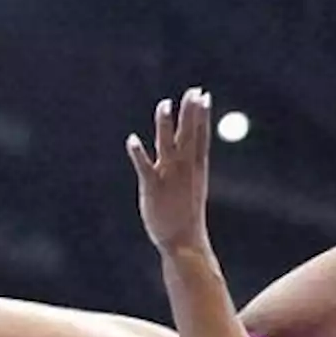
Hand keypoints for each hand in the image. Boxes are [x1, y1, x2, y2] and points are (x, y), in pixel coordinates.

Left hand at [127, 87, 212, 254]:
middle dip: (190, 114)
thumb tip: (191, 157)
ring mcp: (169, 179)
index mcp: (196, 171)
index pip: (201, 139)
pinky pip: (145, 168)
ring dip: (166, 126)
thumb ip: (190, 170)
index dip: (202, 117)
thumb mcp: (192, 190)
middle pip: (189, 137)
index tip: (203, 96)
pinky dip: (139, 154)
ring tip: (165, 104)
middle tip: (193, 91)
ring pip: (168, 147)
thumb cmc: (187, 217)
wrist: (184, 244)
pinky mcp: (153, 188)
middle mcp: (184, 171)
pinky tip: (132, 140)